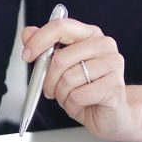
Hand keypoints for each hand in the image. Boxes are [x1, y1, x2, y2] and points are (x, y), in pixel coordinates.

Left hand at [19, 17, 137, 140]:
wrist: (111, 114)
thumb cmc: (85, 89)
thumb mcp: (61, 68)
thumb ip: (44, 48)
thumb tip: (28, 33)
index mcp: (90, 34)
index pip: (61, 27)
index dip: (39, 41)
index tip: (27, 55)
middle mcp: (104, 45)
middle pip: (61, 58)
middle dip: (48, 79)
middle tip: (49, 89)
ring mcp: (113, 64)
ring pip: (68, 79)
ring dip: (61, 94)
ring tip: (69, 97)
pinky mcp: (114, 87)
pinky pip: (78, 96)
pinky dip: (72, 105)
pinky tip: (80, 105)